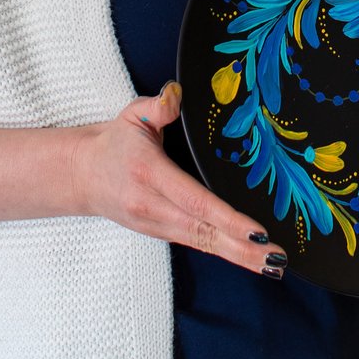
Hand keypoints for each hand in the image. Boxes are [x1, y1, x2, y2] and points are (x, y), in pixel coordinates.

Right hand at [72, 82, 287, 277]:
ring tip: (272, 264)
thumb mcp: (132, 115)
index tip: (257, 231)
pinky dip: (224, 252)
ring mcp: (155, 225)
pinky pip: (196, 243)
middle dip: (243, 249)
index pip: (195, 201)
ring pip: (202, 244)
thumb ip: (158, 106)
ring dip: (239, 257)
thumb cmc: (113, 143)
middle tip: (276, 258)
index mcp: (150, 175)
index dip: (227, 219)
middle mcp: (153, 207)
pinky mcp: (160, 233)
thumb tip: (177, 93)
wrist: (81, 175)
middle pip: (204, 233)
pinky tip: (249, 258)